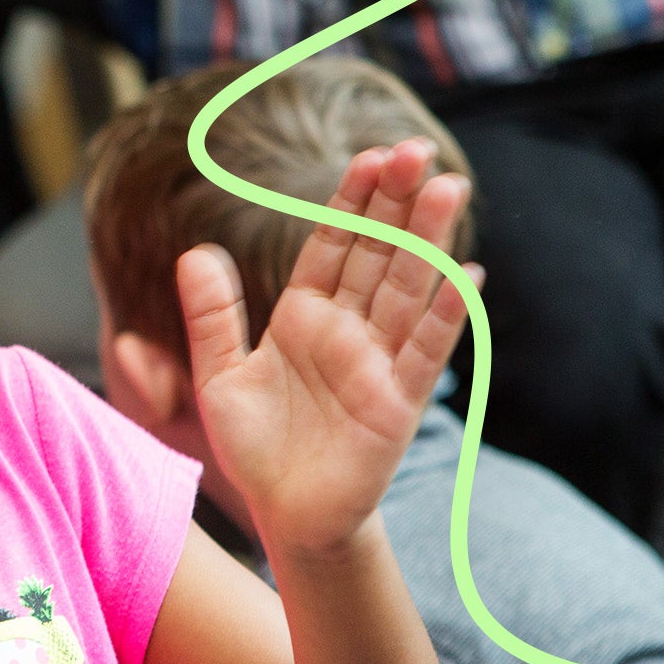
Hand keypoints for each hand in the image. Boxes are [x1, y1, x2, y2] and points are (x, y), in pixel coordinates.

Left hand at [181, 139, 476, 556]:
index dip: (351, 203)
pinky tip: (469, 274)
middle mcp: (347, 330)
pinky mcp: (398, 400)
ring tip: (448, 187)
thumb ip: (211, 316)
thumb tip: (194, 251)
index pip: (333, 245)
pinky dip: (449, 314)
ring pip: (409, 288)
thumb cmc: (255, 448)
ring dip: (429, 241)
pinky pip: (427, 350)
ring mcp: (377, 361)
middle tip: (416, 150)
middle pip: (379, 253)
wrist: (285, 514)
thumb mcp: (219, 377)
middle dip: (396, 203)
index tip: (370, 156)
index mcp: (304, 315)